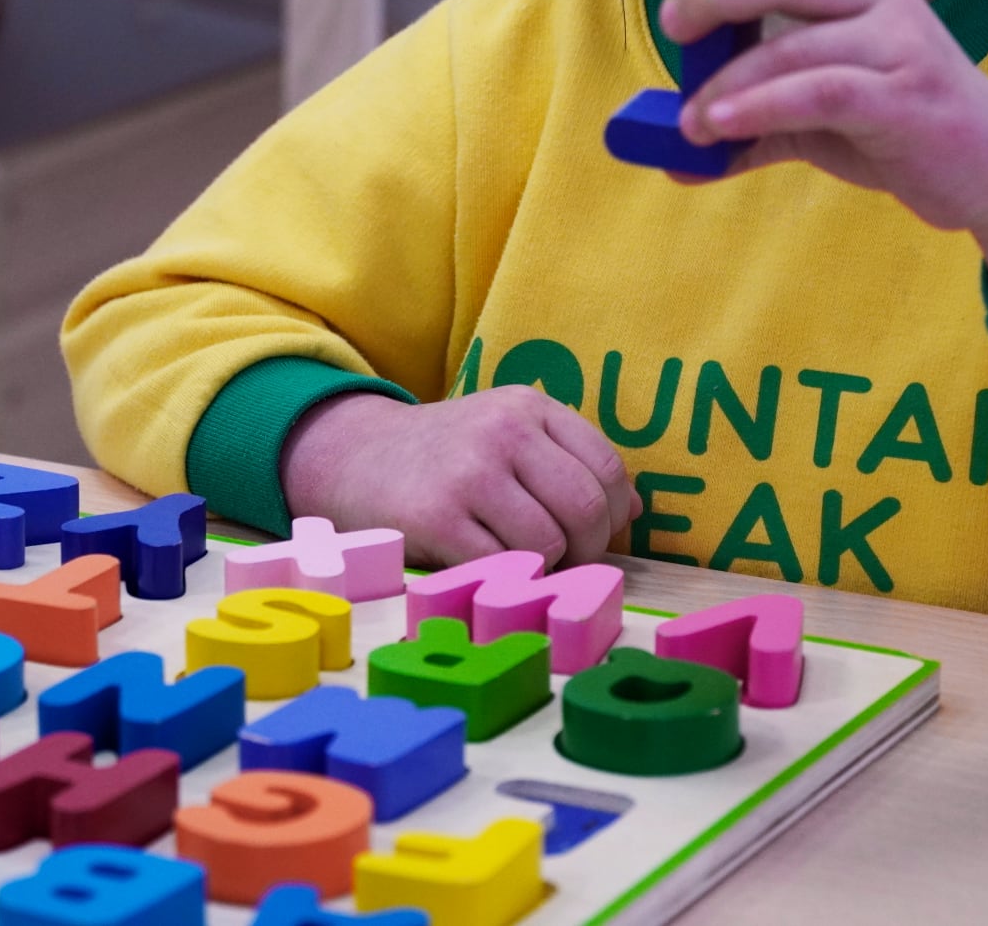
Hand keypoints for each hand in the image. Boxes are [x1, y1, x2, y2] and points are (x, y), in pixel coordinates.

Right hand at [280, 387, 641, 568]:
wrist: (352, 457)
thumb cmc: (444, 457)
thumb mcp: (507, 434)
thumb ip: (567, 461)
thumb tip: (635, 511)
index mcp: (530, 406)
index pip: (608, 470)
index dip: (613, 517)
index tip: (592, 536)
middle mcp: (504, 430)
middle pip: (586, 510)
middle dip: (585, 552)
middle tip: (559, 563)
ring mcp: (469, 471)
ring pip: (548, 544)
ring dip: (541, 569)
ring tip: (515, 562)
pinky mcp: (436, 516)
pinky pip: (500, 565)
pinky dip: (501, 579)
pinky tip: (482, 567)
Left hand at [664, 0, 987, 340]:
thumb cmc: (901, 131)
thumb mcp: (819, 118)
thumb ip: (753, 125)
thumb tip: (673, 158)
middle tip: (675, 30)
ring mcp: (898, 44)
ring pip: (793, 44)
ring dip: (726, 82)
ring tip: (691, 124)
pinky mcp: (906, 99)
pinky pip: (819, 91)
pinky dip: (760, 108)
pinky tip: (724, 128)